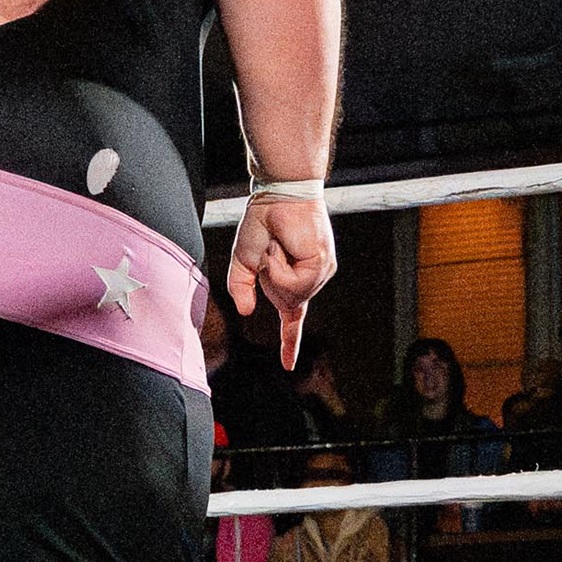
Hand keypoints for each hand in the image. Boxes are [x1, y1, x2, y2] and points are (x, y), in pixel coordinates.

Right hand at [229, 194, 335, 367]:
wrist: (276, 196)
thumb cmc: (262, 223)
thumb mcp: (243, 261)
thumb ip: (239, 287)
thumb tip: (245, 312)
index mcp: (293, 283)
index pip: (293, 320)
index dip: (290, 344)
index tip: (288, 366)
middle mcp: (310, 281)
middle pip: (287, 306)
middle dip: (270, 281)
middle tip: (270, 248)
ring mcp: (320, 274)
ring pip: (292, 296)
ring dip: (274, 271)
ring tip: (277, 244)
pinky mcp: (322, 265)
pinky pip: (294, 283)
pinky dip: (280, 266)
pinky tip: (282, 246)